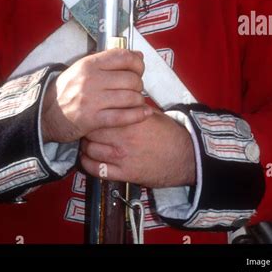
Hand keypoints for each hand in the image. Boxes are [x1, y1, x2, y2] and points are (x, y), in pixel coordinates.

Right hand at [41, 49, 152, 143]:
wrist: (45, 114)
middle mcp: (91, 80)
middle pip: (131, 79)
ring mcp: (92, 100)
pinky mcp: (93, 120)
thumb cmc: (66, 91)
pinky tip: (143, 113)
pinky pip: (123, 116)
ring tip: (135, 101)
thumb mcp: (82, 69)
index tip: (139, 69)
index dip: (138, 63)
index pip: (123, 57)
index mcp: (89, 64)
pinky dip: (137, 115)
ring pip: (130, 97)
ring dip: (138, 100)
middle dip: (138, 84)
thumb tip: (137, 56)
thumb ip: (108, 61)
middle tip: (135, 88)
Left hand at [80, 108, 195, 188]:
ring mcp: (123, 158)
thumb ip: (131, 108)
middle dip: (86, 129)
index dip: (93, 113)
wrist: (185, 157)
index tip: (91, 113)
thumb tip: (116, 97)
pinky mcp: (125, 174)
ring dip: (86, 146)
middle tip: (86, 128)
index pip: (100, 114)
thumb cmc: (168, 133)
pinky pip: (97, 170)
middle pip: (91, 131)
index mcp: (130, 120)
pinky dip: (88, 164)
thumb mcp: (151, 114)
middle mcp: (124, 138)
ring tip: (87, 143)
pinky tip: (88, 159)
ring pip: (90, 150)